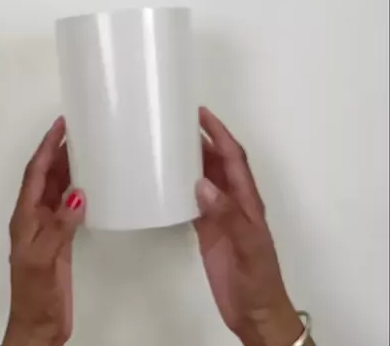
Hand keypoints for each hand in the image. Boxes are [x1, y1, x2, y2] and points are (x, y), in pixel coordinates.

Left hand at [3, 117, 84, 345]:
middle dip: (58, 150)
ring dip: (68, 165)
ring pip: (57, 186)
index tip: (60, 125)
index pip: (36, 172)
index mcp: (25, 216)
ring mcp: (48, 224)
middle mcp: (35, 214)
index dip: (47, 147)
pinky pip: (68, 202)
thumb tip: (78, 194)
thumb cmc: (35, 291)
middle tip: (77, 129)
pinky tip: (89, 182)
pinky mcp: (60, 234)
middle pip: (46, 174)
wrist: (40, 322)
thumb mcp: (45, 257)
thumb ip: (60, 225)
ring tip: (85, 147)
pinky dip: (77, 187)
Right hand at [195, 107, 305, 345]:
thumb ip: (227, 215)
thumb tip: (202, 184)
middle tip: (180, 124)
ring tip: (172, 144)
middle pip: (219, 162)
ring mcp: (220, 215)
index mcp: (247, 200)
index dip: (220, 134)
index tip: (202, 115)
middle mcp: (233, 201)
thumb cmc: (257, 279)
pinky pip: (194, 200)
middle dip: (205, 140)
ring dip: (193, 160)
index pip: (233, 158)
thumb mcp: (247, 246)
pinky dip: (183, 185)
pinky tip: (169, 181)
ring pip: (206, 178)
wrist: (255, 313)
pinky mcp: (208, 229)